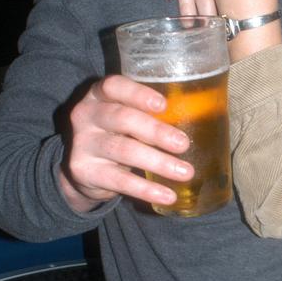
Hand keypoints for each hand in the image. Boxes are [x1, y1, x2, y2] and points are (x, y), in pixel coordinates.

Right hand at [59, 75, 191, 212]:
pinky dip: (146, 190)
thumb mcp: (127, 116)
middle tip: (183, 144)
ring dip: (158, 162)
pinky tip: (167, 195)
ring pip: (123, 150)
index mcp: (99, 94)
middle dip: (156, 132)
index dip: (138, 94)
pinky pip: (119, 181)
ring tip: (185, 172)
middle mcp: (86, 115)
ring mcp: (82, 144)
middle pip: (122, 119)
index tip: (163, 105)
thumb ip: (149, 113)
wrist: (84, 167)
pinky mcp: (84, 171)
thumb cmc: (118, 133)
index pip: (113, 86)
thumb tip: (199, 120)